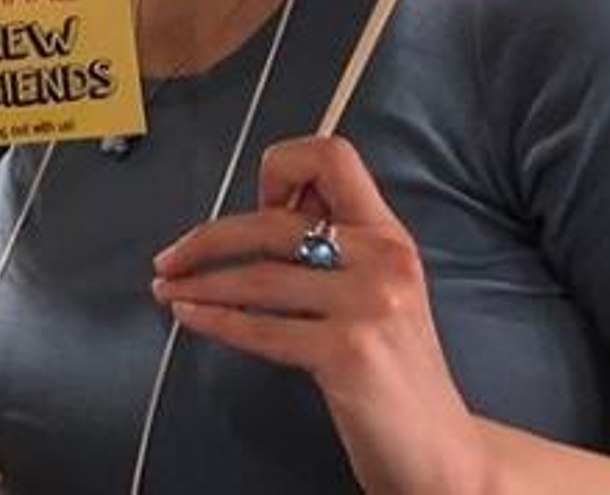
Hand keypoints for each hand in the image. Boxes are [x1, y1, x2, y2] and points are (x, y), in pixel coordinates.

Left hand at [152, 135, 487, 494]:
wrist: (442, 454)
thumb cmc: (396, 370)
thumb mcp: (378, 289)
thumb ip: (332, 245)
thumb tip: (262, 211)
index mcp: (387, 234)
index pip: (332, 156)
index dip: (283, 167)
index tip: (258, 204)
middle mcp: (381, 259)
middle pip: (271, 222)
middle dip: (208, 238)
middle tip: (171, 257)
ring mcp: (368, 304)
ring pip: (257, 276)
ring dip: (199, 281)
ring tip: (167, 288)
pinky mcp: (348, 352)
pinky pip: (260, 327)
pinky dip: (213, 319)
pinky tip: (189, 316)